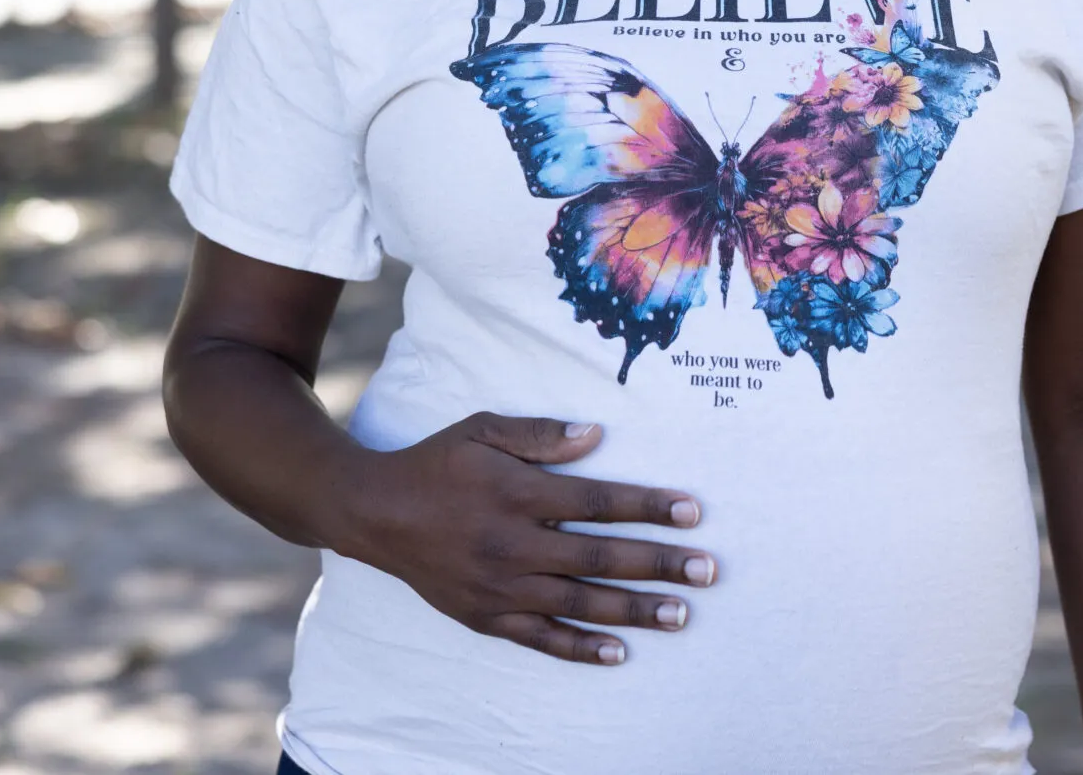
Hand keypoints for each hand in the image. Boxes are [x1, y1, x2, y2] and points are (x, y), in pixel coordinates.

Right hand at [330, 412, 715, 665]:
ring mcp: (501, 587)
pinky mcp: (487, 616)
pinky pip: (542, 639)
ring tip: (681, 614)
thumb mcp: (482, 430)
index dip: (647, 507)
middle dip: (658, 563)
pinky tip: (618, 652)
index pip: (598, 502)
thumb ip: (539, 435)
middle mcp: (513, 544)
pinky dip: (581, 648)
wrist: (375, 513)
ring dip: (634, 609)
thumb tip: (596, 435)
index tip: (691, 511)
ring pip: (580, 603)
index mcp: (517, 494)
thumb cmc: (436, 463)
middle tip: (707, 570)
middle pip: (600, 557)